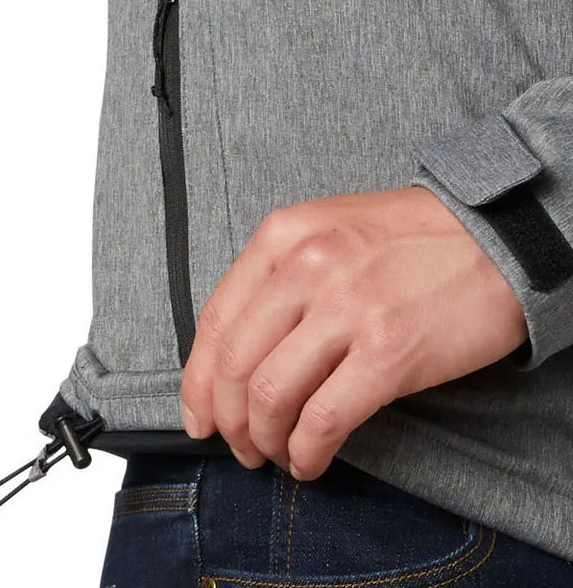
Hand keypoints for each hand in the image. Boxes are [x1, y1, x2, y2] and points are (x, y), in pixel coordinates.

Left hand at [180, 187, 527, 479]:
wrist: (494, 238)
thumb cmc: (408, 238)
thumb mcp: (325, 230)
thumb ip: (276, 278)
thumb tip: (236, 351)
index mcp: (281, 236)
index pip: (215, 320)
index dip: (197, 380)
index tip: (198, 413)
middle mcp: (304, 268)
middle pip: (235, 364)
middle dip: (227, 419)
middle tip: (237, 445)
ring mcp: (346, 310)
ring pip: (271, 395)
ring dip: (262, 439)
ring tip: (273, 455)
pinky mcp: (388, 353)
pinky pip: (324, 420)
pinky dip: (306, 452)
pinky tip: (309, 461)